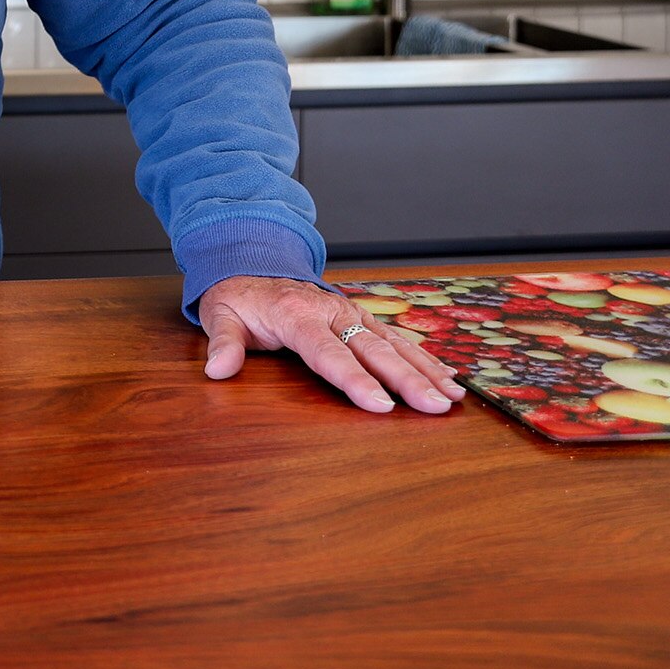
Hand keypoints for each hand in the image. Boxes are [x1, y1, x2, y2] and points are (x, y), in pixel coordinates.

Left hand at [197, 275, 464, 414]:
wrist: (252, 261)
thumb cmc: (239, 297)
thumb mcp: (221, 315)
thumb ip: (224, 343)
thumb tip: (218, 370)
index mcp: (297, 315)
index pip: (329, 353)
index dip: (355, 380)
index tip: (381, 405)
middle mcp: (331, 312)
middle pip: (373, 350)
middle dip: (407, 380)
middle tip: (434, 407)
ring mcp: (350, 313)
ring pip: (393, 344)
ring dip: (425, 370)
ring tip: (452, 397)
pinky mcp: (361, 317)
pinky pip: (396, 337)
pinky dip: (424, 357)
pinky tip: (449, 377)